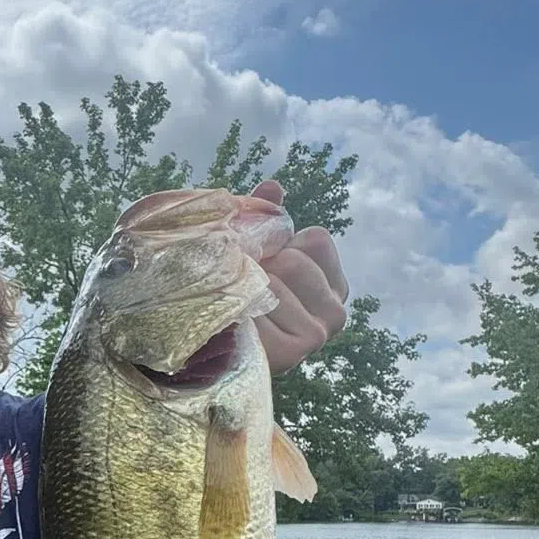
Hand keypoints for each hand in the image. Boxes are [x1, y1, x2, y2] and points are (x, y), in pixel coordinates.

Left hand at [251, 179, 348, 373]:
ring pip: (276, 282)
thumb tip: (273, 187)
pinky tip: (232, 325)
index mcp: (333, 285)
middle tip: (240, 288)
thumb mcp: (253, 254)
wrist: (202, 351)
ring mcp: (317, 335)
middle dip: (260, 266)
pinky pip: (260, 307)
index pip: (316, 239)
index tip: (263, 264)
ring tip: (232, 306)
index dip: (281, 244)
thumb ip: (265, 220)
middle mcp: (335, 312)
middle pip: (294, 260)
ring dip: (245, 288)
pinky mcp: (293, 352)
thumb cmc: (234, 296)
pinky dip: (238, 310)